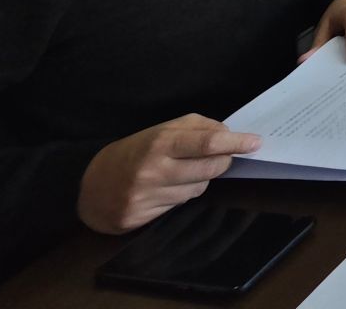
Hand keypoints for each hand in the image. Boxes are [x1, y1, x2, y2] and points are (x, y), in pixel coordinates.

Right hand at [77, 114, 259, 233]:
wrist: (90, 184)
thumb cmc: (135, 151)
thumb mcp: (163, 129)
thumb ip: (198, 127)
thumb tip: (229, 135)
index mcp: (159, 143)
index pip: (207, 143)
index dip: (235, 143)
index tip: (255, 142)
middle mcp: (153, 170)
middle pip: (210, 169)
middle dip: (222, 161)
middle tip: (220, 156)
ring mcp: (146, 196)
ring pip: (199, 190)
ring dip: (200, 180)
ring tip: (181, 172)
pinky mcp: (141, 217)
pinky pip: (180, 206)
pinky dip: (182, 195)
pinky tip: (167, 189)